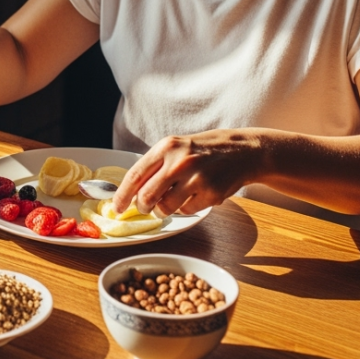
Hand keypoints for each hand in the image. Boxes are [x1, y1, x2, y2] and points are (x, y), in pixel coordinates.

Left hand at [112, 130, 265, 216]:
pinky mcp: (211, 193)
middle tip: (146, 207)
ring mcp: (197, 178)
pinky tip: (193, 196)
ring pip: (165, 208)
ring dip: (163, 210)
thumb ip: (155, 166)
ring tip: (171, 200)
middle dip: (143, 207)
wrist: (242, 151)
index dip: (122, 195)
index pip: (136, 175)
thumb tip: (132, 192)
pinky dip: (185, 209)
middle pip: (147, 196)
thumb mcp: (176, 148)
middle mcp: (180, 161)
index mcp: (167, 147)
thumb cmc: (204, 150)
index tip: (116, 208)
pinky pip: (186, 211)